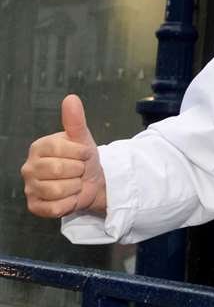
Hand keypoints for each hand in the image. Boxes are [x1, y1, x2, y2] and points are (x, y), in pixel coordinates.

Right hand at [21, 95, 107, 218]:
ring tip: (74, 183)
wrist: (91, 182)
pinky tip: (69, 197)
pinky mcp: (35, 206)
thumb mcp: (82, 138)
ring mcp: (30, 188)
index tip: (84, 154)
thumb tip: (70, 98)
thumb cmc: (84, 159)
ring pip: (57, 190)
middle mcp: (29, 167)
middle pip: (59, 170)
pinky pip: (55, 208)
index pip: (61, 149)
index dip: (80, 153)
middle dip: (79, 170)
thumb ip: (75, 120)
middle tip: (79, 170)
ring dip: (75, 187)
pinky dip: (69, 203)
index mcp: (39, 147)